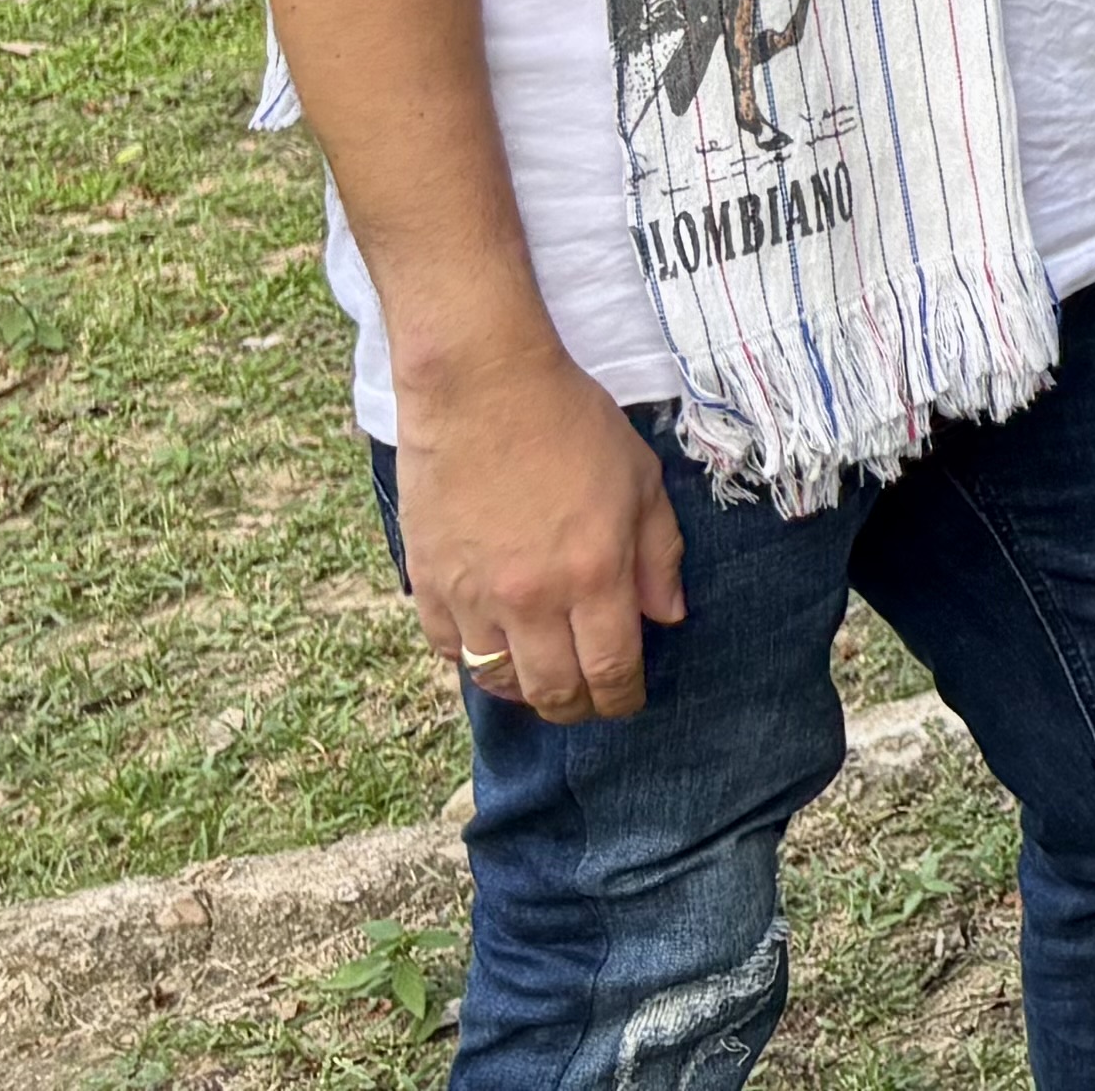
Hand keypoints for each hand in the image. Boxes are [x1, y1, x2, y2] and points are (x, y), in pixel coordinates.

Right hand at [396, 344, 687, 721]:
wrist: (483, 388)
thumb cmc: (572, 423)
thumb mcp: (641, 480)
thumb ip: (658, 554)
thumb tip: (666, 616)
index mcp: (594, 574)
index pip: (610, 670)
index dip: (622, 697)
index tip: (627, 699)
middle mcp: (532, 598)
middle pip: (553, 691)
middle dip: (577, 707)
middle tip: (588, 701)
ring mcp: (474, 594)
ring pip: (496, 678)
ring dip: (523, 688)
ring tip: (541, 678)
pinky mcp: (428, 582)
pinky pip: (448, 648)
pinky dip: (472, 656)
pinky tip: (494, 641)